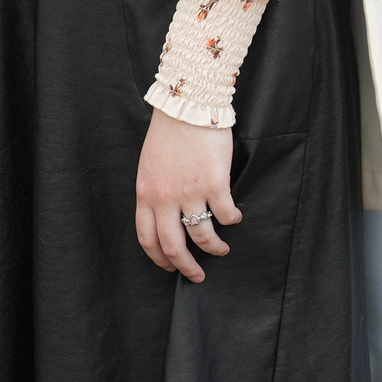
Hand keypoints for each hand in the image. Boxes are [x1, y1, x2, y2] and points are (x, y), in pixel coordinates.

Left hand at [134, 108, 239, 282]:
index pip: (148, 239)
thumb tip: (165, 215)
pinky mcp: (215, 183)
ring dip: (213, 248)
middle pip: (173, 246)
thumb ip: (154, 191)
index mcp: (146, 194)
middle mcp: (165, 199)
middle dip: (186, 267)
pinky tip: (235, 218)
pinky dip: (232, 220)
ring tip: (222, 249)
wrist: (188, 106)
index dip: (159, 259)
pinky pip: (225, 214)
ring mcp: (190, 192)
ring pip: (202, 235)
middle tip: (196, 275)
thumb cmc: (169, 132)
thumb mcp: (149, 166)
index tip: (170, 267)